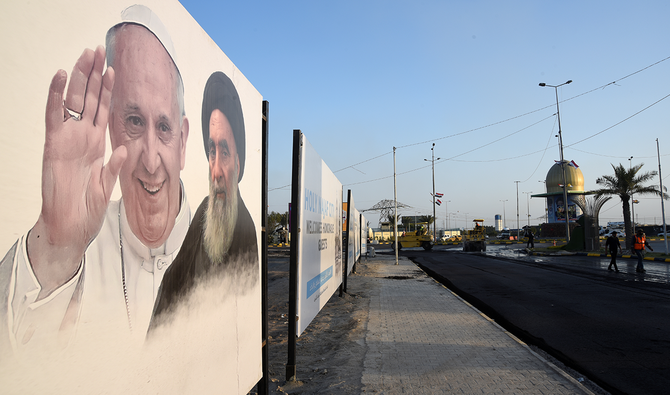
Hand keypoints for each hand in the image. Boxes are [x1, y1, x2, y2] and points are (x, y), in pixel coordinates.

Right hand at [28, 46, 126, 297]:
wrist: (71, 227)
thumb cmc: (89, 209)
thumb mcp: (108, 186)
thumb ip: (116, 166)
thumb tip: (126, 148)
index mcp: (97, 146)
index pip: (103, 111)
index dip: (107, 91)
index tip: (114, 69)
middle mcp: (82, 138)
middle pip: (88, 99)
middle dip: (94, 75)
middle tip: (98, 49)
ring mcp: (67, 139)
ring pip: (73, 101)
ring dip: (80, 77)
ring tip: (86, 54)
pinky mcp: (53, 145)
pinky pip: (54, 115)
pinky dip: (56, 95)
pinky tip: (62, 76)